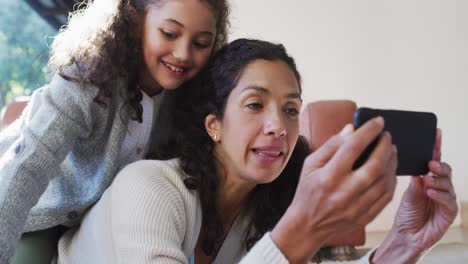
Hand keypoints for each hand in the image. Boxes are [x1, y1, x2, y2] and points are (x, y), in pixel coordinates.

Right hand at [271, 117, 397, 263]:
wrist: (308, 225)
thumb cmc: (308, 191)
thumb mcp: (310, 165)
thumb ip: (331, 146)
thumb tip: (351, 129)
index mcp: (328, 176)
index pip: (353, 147)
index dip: (368, 131)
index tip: (378, 122)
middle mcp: (344, 191)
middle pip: (375, 164)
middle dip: (385, 146)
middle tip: (387, 135)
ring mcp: (357, 206)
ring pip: (384, 180)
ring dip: (391, 162)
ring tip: (390, 150)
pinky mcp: (365, 216)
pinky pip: (387, 195)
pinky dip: (391, 180)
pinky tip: (389, 169)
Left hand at [373, 129, 457, 262]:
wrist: (406, 235)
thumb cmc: (407, 213)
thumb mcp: (408, 191)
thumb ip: (414, 178)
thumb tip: (414, 163)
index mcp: (428, 177)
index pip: (433, 158)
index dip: (436, 145)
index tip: (435, 132)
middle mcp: (439, 186)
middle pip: (444, 169)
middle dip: (438, 164)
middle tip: (430, 163)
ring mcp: (446, 198)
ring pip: (448, 183)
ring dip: (438, 179)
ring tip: (427, 179)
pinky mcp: (449, 213)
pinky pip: (448, 200)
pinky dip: (440, 194)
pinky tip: (430, 191)